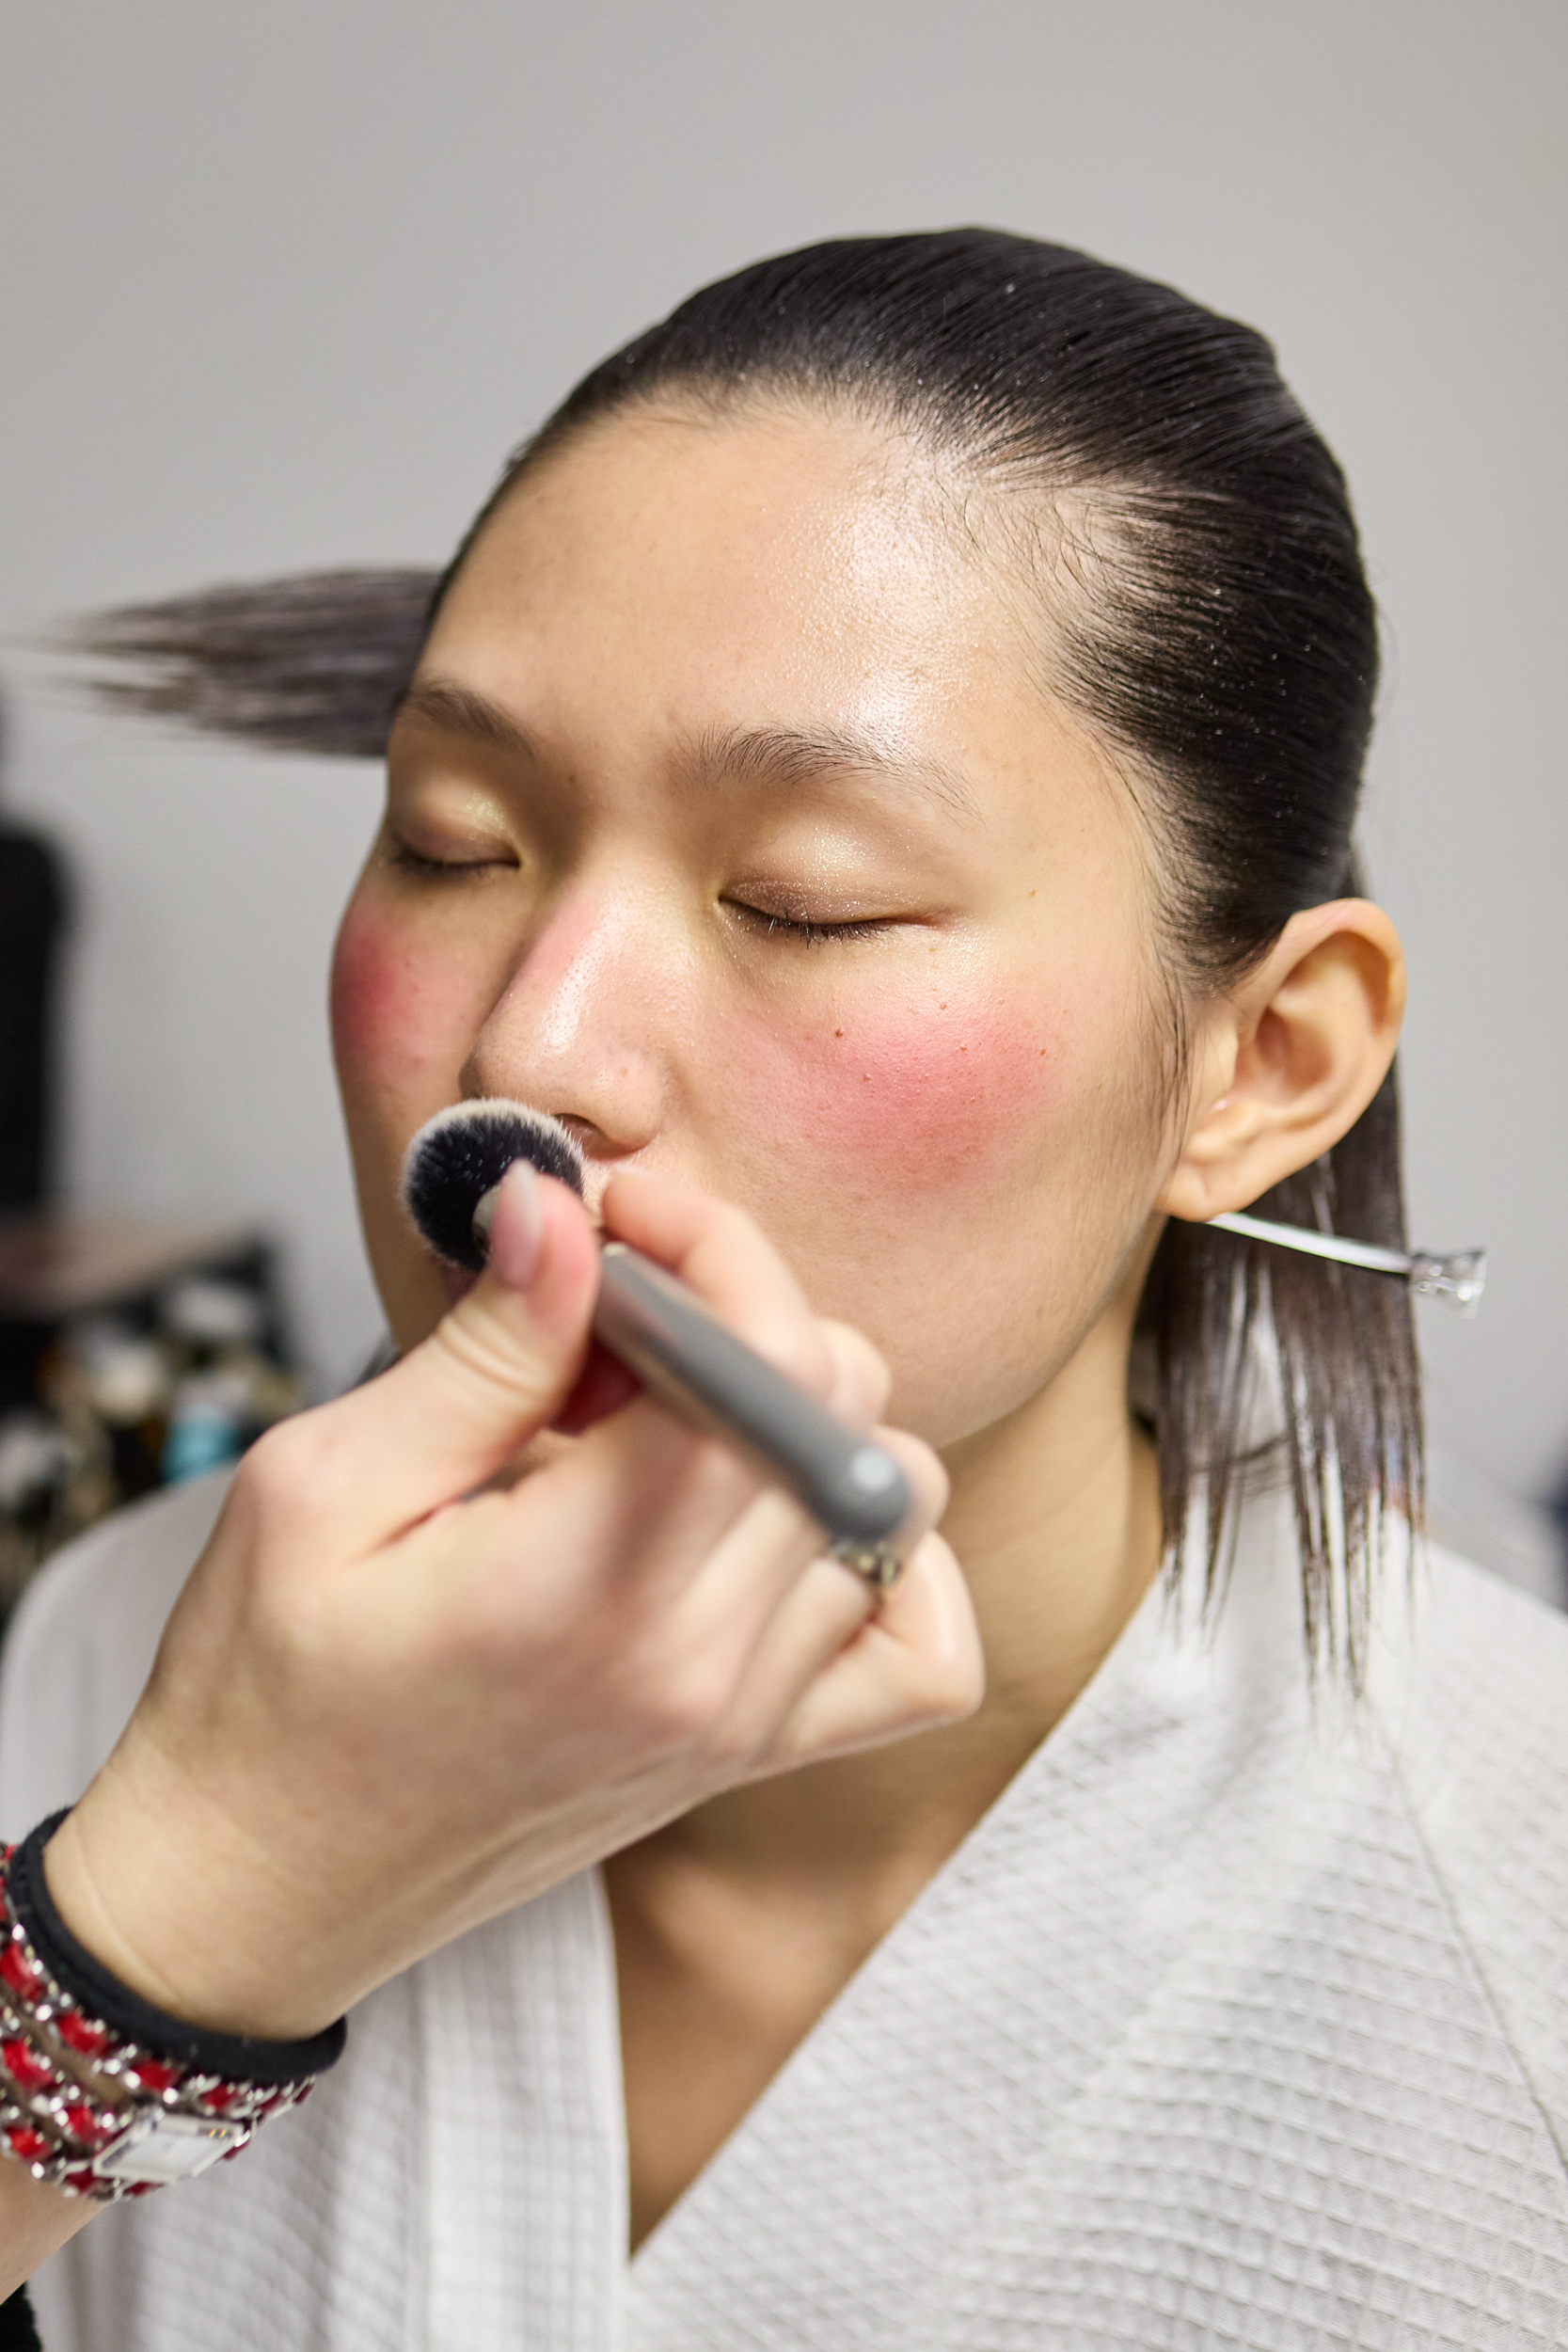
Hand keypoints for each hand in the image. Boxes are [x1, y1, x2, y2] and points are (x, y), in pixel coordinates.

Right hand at [43, 1165, 980, 2041]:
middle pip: (838, 1403)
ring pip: (894, 1498)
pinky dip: (888, 1566)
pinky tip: (779, 1526)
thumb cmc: (262, 1688)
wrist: (257, 1888)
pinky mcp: (751, 1755)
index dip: (706, 1246)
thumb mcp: (323, 1483)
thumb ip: (485, 1349)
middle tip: (618, 1311)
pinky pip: (922, 1655)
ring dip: (807, 1415)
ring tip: (673, 1419)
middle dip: (742, 1305)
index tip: (621, 1217)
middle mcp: (701, 1660)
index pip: (761, 1360)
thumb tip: (566, 1206)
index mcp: (588, 1585)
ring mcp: (743, 1719)